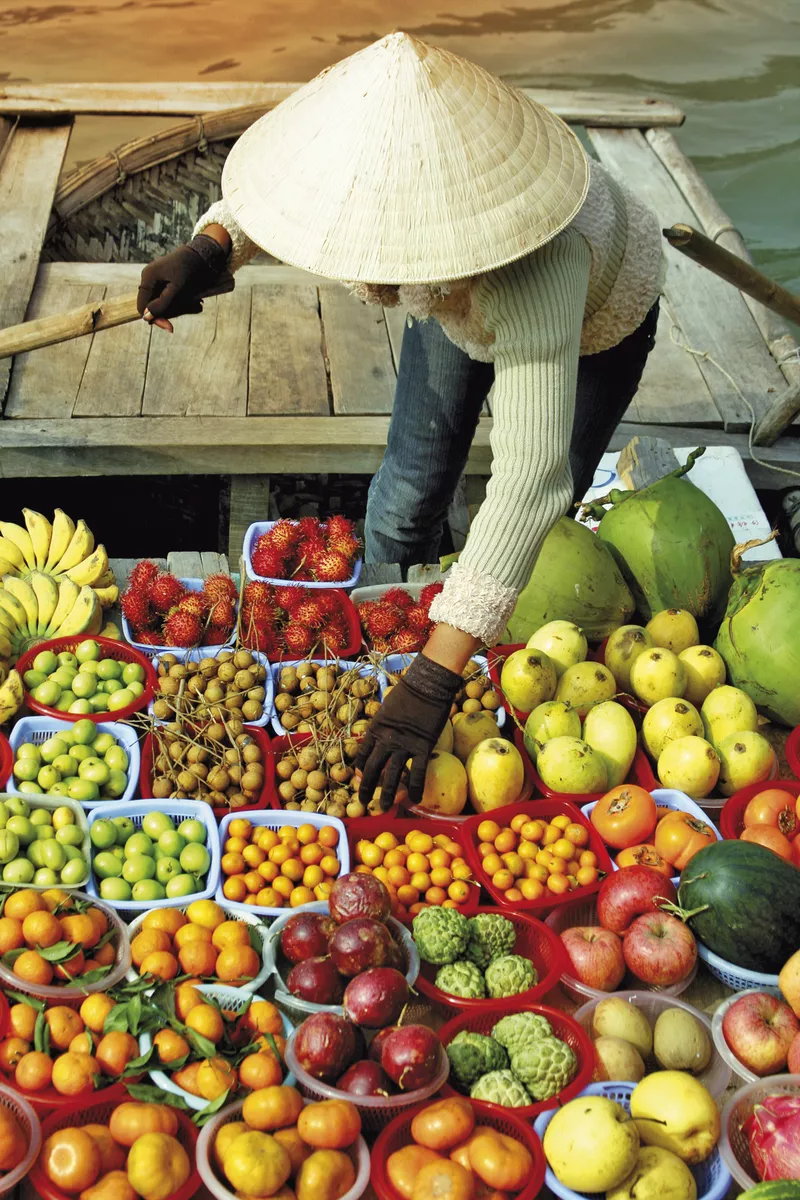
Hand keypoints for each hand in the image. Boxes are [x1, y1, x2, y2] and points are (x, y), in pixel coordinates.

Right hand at [137, 234, 228, 331]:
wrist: (198, 255)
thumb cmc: (188, 269)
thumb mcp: (176, 289)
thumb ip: (161, 303)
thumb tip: (146, 317)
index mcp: (147, 277)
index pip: (141, 305)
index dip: (153, 318)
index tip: (169, 327)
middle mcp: (147, 278)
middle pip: (149, 305)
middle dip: (164, 314)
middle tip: (177, 323)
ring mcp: (154, 279)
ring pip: (157, 302)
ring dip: (171, 309)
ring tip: (192, 308)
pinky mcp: (161, 280)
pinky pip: (163, 297)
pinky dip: (173, 303)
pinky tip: (189, 303)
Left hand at [356, 653, 462, 809]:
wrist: (427, 685)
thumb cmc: (407, 693)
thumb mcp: (385, 708)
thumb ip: (381, 726)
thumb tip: (379, 738)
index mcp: (375, 729)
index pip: (362, 755)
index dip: (359, 771)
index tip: (358, 781)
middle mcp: (386, 740)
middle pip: (373, 769)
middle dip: (366, 788)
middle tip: (364, 802)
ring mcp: (404, 745)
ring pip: (392, 775)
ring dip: (388, 794)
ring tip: (384, 807)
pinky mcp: (422, 747)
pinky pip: (418, 772)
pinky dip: (415, 787)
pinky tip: (415, 799)